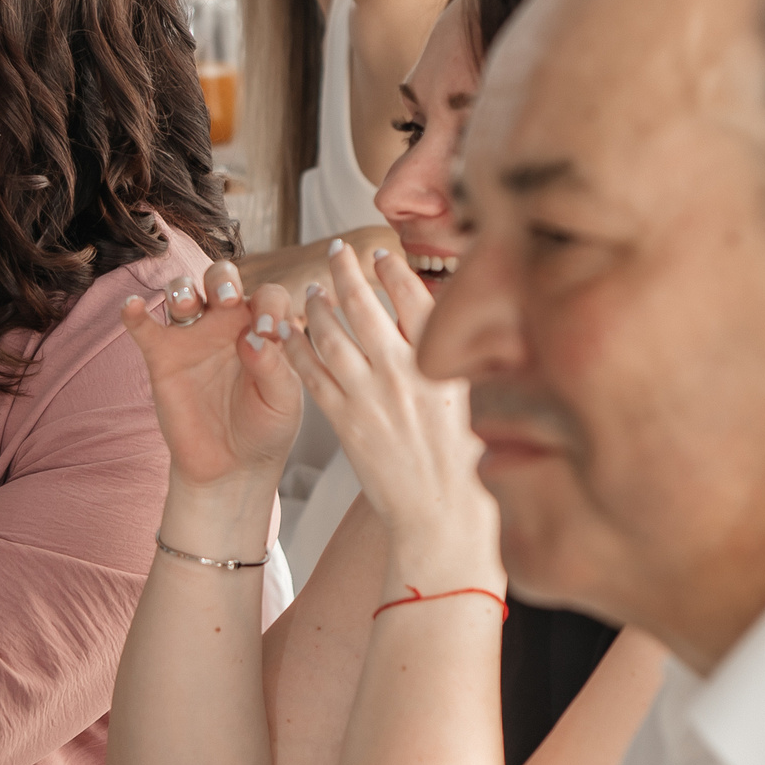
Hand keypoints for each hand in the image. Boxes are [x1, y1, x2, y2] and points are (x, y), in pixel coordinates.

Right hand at [121, 260, 306, 488]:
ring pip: (182, 292)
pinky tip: (131, 307)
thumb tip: (253, 338)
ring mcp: (192, 337)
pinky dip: (133, 313)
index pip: (268, 296)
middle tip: (227, 299)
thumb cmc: (264, 428)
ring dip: (182, 289)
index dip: (270, 305)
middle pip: (221, 278)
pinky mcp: (162, 356)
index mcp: (262, 328)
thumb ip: (274, 369)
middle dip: (222, 279)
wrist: (230, 466)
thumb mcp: (283, 403)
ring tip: (186, 306)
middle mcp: (226, 324)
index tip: (269, 332)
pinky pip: (144, 327)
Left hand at [276, 242, 494, 573]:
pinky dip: (297, 348)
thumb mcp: (474, 399)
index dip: (392, 270)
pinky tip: (289, 332)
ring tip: (311, 290)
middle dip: (345, 272)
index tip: (379, 254)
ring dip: (317, 307)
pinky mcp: (345, 422)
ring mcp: (370, 398)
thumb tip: (446, 322)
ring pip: (331, 336)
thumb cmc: (466, 461)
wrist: (442, 513)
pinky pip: (312, 374)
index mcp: (442, 365)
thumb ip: (454, 359)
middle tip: (334, 251)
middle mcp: (403, 375)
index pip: (414, 299)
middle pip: (364, 307)